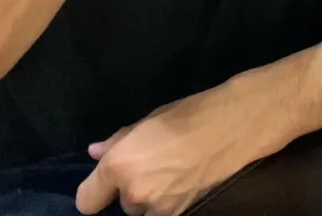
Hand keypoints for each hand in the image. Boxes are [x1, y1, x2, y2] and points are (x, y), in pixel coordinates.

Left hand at [74, 77, 292, 215]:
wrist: (234, 127)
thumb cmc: (189, 114)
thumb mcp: (148, 120)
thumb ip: (118, 141)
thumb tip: (95, 152)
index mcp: (118, 166)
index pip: (86, 201)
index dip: (94, 191)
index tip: (104, 182)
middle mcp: (134, 193)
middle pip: (119, 205)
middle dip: (130, 189)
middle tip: (151, 166)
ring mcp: (159, 208)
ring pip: (141, 212)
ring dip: (149, 199)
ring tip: (170, 173)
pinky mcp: (181, 213)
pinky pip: (162, 213)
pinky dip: (166, 202)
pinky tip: (182, 180)